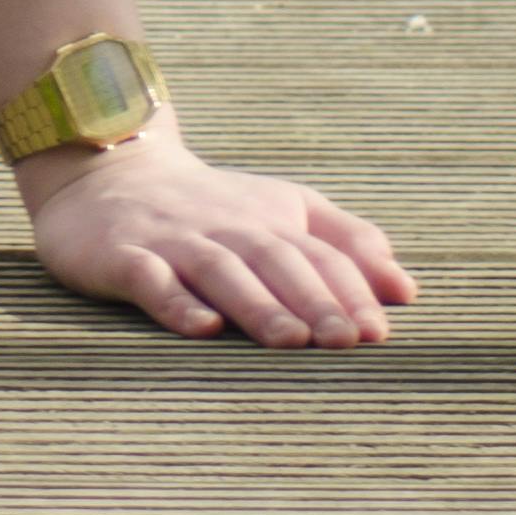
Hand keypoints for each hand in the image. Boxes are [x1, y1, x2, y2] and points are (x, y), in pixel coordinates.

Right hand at [19, 134, 416, 346]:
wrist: (109, 173)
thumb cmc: (213, 207)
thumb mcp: (284, 210)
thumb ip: (345, 242)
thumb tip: (406, 290)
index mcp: (271, 219)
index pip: (319, 253)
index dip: (349, 289)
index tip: (378, 331)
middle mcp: (227, 228)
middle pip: (277, 262)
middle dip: (314, 301)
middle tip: (346, 342)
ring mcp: (174, 241)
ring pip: (222, 271)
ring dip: (257, 304)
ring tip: (289, 341)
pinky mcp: (123, 255)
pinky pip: (152, 279)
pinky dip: (177, 301)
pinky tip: (201, 327)